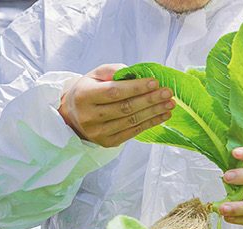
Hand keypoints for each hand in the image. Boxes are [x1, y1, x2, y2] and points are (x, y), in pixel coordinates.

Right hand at [59, 64, 174, 147]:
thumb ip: (113, 70)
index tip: (155, 82)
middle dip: (149, 100)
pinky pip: (132, 133)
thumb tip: (137, 74)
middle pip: (124, 108)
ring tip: (170, 103)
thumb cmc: (88, 91)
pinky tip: (162, 116)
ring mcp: (97, 133)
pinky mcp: (106, 142)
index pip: (114, 92)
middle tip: (168, 93)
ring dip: (153, 112)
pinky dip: (149, 124)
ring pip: (130, 121)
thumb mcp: (95, 75)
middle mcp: (89, 117)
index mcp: (84, 96)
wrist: (72, 115)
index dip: (136, 88)